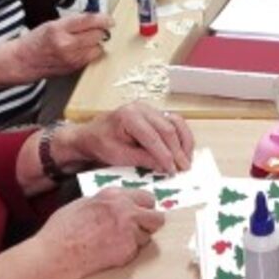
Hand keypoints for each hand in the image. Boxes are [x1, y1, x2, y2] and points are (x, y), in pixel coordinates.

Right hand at [13, 13, 112, 80]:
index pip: (89, 21)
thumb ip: (74, 21)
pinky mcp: (74, 68)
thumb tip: (95, 17)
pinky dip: (91, 51)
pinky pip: (92, 57)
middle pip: (97, 34)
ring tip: (86, 39)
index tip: (109, 19)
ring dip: (96, 42)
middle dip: (100, 30)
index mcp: (59, 29)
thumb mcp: (52, 24)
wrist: (24, 61)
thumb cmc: (35, 41)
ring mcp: (71, 58)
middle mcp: (66, 44)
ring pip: (98, 47)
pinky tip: (82, 49)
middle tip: (96, 28)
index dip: (103, 18)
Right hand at [38, 186, 164, 278]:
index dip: (143, 208)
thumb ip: (106, 203)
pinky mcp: (127, 251)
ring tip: (113, 244)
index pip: (147, 198)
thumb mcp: (83, 204)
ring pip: (147, 237)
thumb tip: (119, 205)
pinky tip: (108, 254)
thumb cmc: (61, 231)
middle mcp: (125, 210)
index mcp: (113, 195)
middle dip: (149, 225)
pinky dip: (126, 255)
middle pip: (157, 217)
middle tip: (138, 231)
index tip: (140, 215)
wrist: (54, 255)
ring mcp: (128, 231)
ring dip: (136, 242)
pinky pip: (135, 253)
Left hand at [65, 102, 195, 174]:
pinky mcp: (156, 114)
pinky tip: (185, 151)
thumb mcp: (118, 156)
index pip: (152, 137)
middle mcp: (142, 108)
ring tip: (187, 161)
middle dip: (177, 151)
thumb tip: (165, 166)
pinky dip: (182, 137)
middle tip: (183, 169)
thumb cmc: (101, 144)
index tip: (172, 170)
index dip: (164, 155)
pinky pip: (175, 122)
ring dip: (184, 143)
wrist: (92, 135)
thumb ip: (142, 159)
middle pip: (167, 129)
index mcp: (129, 115)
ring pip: (176, 123)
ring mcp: (150, 109)